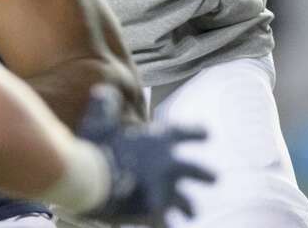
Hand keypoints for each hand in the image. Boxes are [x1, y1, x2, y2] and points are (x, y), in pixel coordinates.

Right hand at [77, 86, 212, 225]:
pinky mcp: (156, 213)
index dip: (196, 133)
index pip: (184, 133)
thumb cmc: (96, 147)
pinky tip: (166, 227)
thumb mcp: (98, 121)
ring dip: (188, 207)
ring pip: (187, 204)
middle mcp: (169, 165)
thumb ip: (104, 107)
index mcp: (160, 139)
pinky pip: (166, 224)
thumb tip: (105, 92)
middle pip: (197, 171)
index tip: (207, 133)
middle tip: (214, 178)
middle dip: (206, 175)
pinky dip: (165, 225)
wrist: (93, 181)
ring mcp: (165, 191)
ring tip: (191, 212)